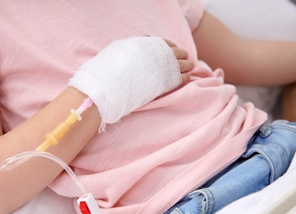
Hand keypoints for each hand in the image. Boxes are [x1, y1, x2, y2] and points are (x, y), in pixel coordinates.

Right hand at [69, 36, 192, 129]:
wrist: (106, 89)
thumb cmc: (106, 72)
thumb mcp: (115, 52)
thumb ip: (127, 48)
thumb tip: (132, 51)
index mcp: (143, 44)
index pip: (163, 42)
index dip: (169, 47)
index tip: (172, 50)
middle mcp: (155, 53)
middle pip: (175, 52)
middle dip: (181, 55)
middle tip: (185, 59)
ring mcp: (161, 67)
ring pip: (181, 64)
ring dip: (186, 66)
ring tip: (189, 68)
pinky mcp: (165, 82)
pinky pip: (181, 77)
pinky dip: (185, 77)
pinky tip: (186, 78)